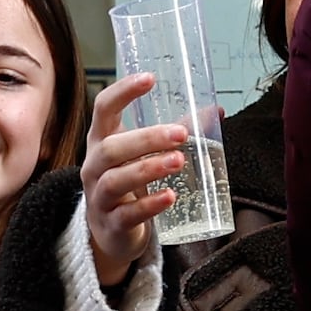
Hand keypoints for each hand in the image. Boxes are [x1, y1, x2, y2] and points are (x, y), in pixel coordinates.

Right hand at [77, 74, 189, 289]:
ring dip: (148, 168)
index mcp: (102, 140)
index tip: (149, 78)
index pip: (103, 108)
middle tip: (181, 134)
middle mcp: (94, 165)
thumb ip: (175, 133)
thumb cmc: (130, 182)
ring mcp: (99, 196)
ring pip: (116, 180)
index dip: (123, 91)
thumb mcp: (143, 155)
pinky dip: (149, 205)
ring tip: (178, 161)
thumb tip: (216, 111)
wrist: (112, 232)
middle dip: (146, 139)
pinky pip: (127, 214)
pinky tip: (169, 197)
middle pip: (111, 147)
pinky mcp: (111, 224)